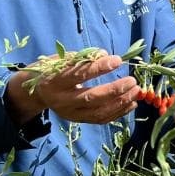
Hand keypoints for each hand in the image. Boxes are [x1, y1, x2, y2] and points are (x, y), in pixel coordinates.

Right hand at [10, 51, 141, 124]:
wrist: (38, 92)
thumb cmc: (53, 70)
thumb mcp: (62, 59)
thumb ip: (82, 58)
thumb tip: (105, 54)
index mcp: (55, 81)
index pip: (79, 75)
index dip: (99, 68)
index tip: (118, 60)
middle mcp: (62, 100)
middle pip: (91, 97)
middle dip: (114, 90)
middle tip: (132, 81)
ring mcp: (70, 114)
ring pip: (98, 112)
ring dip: (120, 103)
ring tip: (136, 91)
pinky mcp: (78, 121)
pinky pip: (101, 120)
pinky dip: (118, 112)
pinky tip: (131, 103)